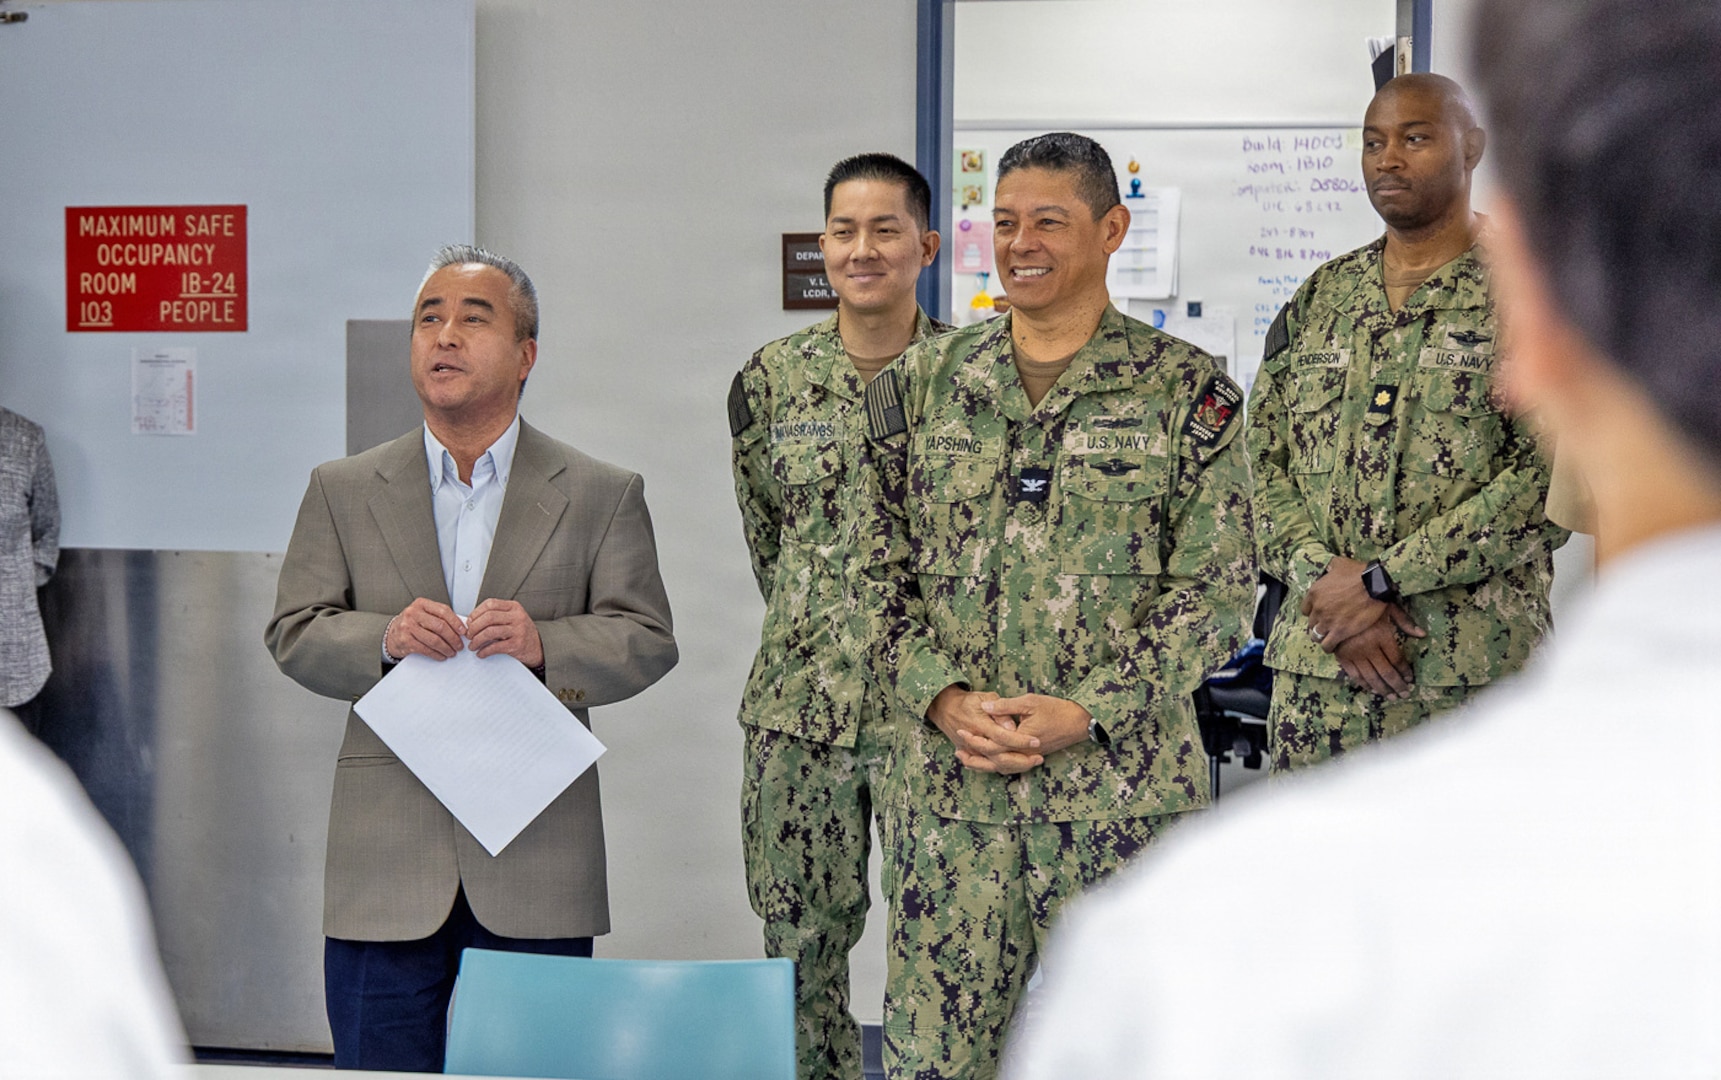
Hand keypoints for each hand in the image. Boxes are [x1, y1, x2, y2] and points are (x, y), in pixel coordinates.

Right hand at [386, 597, 465, 660]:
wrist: (390, 634)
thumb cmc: (411, 623)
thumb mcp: (423, 614)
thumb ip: (438, 617)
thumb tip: (460, 628)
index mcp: (421, 604)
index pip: (443, 611)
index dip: (456, 622)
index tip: (464, 631)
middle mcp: (413, 613)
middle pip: (440, 626)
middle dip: (453, 638)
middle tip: (459, 645)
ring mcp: (408, 627)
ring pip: (434, 639)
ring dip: (446, 648)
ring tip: (452, 652)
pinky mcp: (406, 640)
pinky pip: (426, 649)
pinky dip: (437, 654)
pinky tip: (442, 656)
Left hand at [464, 599, 543, 667]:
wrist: (538, 647)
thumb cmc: (521, 632)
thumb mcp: (512, 618)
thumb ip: (496, 616)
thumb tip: (470, 621)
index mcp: (514, 607)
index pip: (490, 604)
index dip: (476, 612)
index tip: (469, 622)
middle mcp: (517, 617)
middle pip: (488, 617)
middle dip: (474, 627)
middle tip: (469, 635)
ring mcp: (518, 630)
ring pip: (490, 632)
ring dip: (476, 640)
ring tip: (472, 645)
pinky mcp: (517, 644)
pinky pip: (495, 647)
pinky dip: (484, 651)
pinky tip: (481, 653)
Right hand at [927, 685, 1033, 772]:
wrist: (946, 709)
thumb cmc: (968, 701)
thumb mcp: (985, 697)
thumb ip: (1001, 710)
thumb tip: (1012, 727)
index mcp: (980, 726)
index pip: (1004, 738)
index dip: (1021, 741)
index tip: (1037, 741)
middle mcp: (975, 742)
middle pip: (1001, 758)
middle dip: (1022, 761)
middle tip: (1040, 757)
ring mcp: (972, 751)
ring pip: (996, 766)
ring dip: (1016, 766)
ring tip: (1033, 762)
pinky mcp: (972, 756)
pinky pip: (989, 767)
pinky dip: (1005, 767)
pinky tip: (1019, 765)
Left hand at [967, 695, 1092, 773]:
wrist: (1078, 721)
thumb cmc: (1055, 709)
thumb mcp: (1029, 702)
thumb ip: (1005, 706)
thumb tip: (985, 706)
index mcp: (1022, 741)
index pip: (994, 745)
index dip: (976, 739)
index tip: (962, 731)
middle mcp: (1024, 754)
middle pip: (994, 762)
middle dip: (975, 756)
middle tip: (958, 748)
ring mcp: (1028, 758)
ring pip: (1001, 767)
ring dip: (982, 764)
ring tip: (965, 758)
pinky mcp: (1030, 757)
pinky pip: (1010, 766)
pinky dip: (995, 765)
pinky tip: (985, 760)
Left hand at [1302, 556, 1385, 651]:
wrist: (1375, 584)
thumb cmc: (1359, 572)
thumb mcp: (1339, 564)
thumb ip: (1330, 567)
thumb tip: (1330, 568)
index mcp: (1314, 593)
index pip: (1305, 609)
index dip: (1312, 612)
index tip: (1319, 614)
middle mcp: (1317, 608)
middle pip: (1311, 623)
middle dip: (1317, 625)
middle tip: (1325, 627)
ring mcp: (1327, 621)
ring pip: (1316, 636)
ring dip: (1321, 637)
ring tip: (1328, 638)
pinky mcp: (1340, 632)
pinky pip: (1327, 645)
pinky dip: (1329, 647)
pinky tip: (1333, 646)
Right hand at [1333, 608, 1417, 699]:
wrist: (1338, 598)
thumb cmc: (1366, 601)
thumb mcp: (1388, 607)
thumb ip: (1405, 622)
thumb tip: (1423, 634)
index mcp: (1381, 635)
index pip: (1397, 660)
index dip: (1405, 672)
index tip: (1411, 679)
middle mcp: (1368, 647)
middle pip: (1386, 672)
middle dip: (1397, 685)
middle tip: (1405, 694)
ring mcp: (1353, 653)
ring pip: (1371, 677)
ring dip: (1383, 689)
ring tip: (1392, 696)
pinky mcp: (1341, 655)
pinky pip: (1354, 674)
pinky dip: (1364, 684)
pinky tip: (1372, 689)